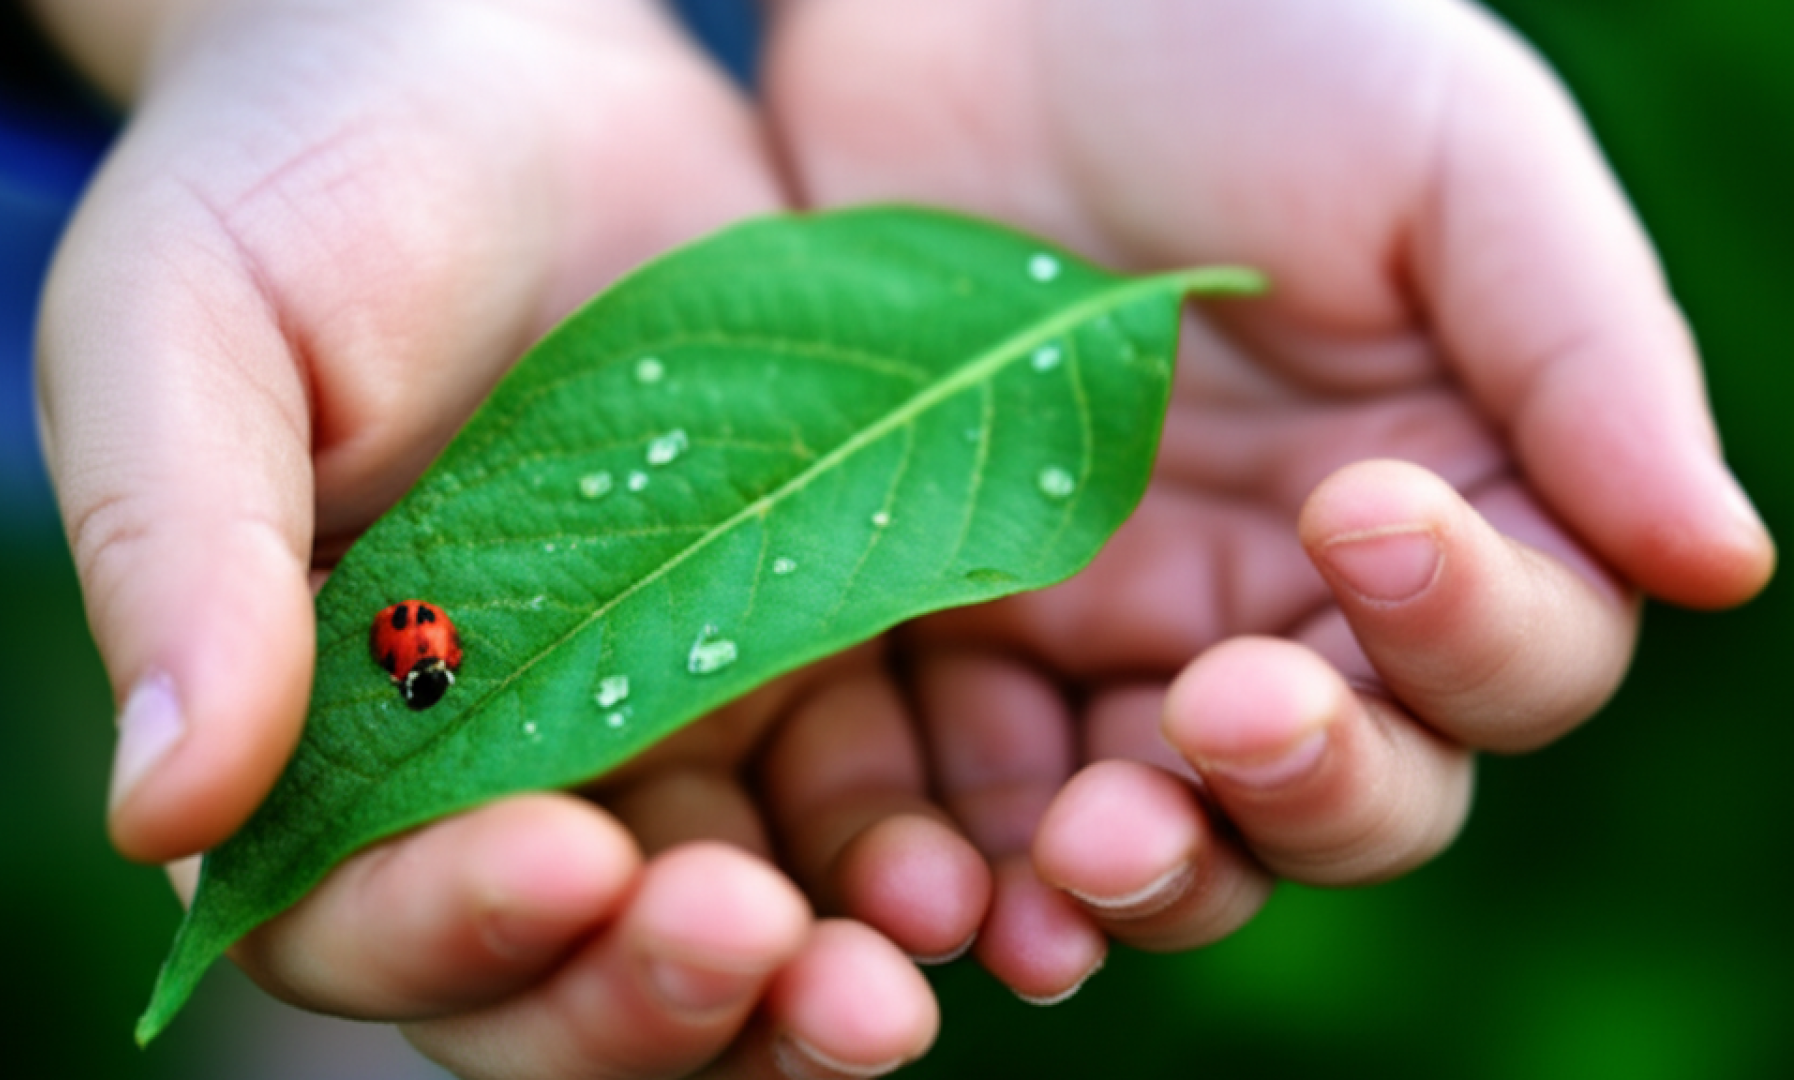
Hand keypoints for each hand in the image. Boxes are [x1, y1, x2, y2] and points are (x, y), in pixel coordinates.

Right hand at [36, 1, 936, 1074]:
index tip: (573, 861)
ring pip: (722, 934)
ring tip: (910, 965)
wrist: (495, 72)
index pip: (350, 918)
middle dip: (656, 1003)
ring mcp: (648, 722)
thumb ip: (176, 556)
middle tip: (768, 954)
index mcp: (300, 731)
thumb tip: (164, 811)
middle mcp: (475, 767)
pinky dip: (908, 860)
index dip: (455, 928)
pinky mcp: (789, 655)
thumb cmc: (300, 181)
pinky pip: (852, 810)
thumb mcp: (191, 328)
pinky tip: (984, 857)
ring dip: (811, 986)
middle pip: (553, 978)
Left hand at [760, 0, 1776, 999]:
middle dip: (1305, 791)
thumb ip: (1585, 352)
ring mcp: (1118, 626)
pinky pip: (981, 786)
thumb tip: (1722, 564)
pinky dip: (976, 856)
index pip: (1516, 654)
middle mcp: (1292, 598)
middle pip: (1353, 790)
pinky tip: (961, 890)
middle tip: (1221, 721)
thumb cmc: (1243, 39)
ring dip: (1146, 872)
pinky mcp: (957, 624)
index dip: (1467, 633)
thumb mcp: (1449, 155)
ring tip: (1089, 850)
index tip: (1363, 513)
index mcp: (1447, 498)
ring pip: (1173, 831)